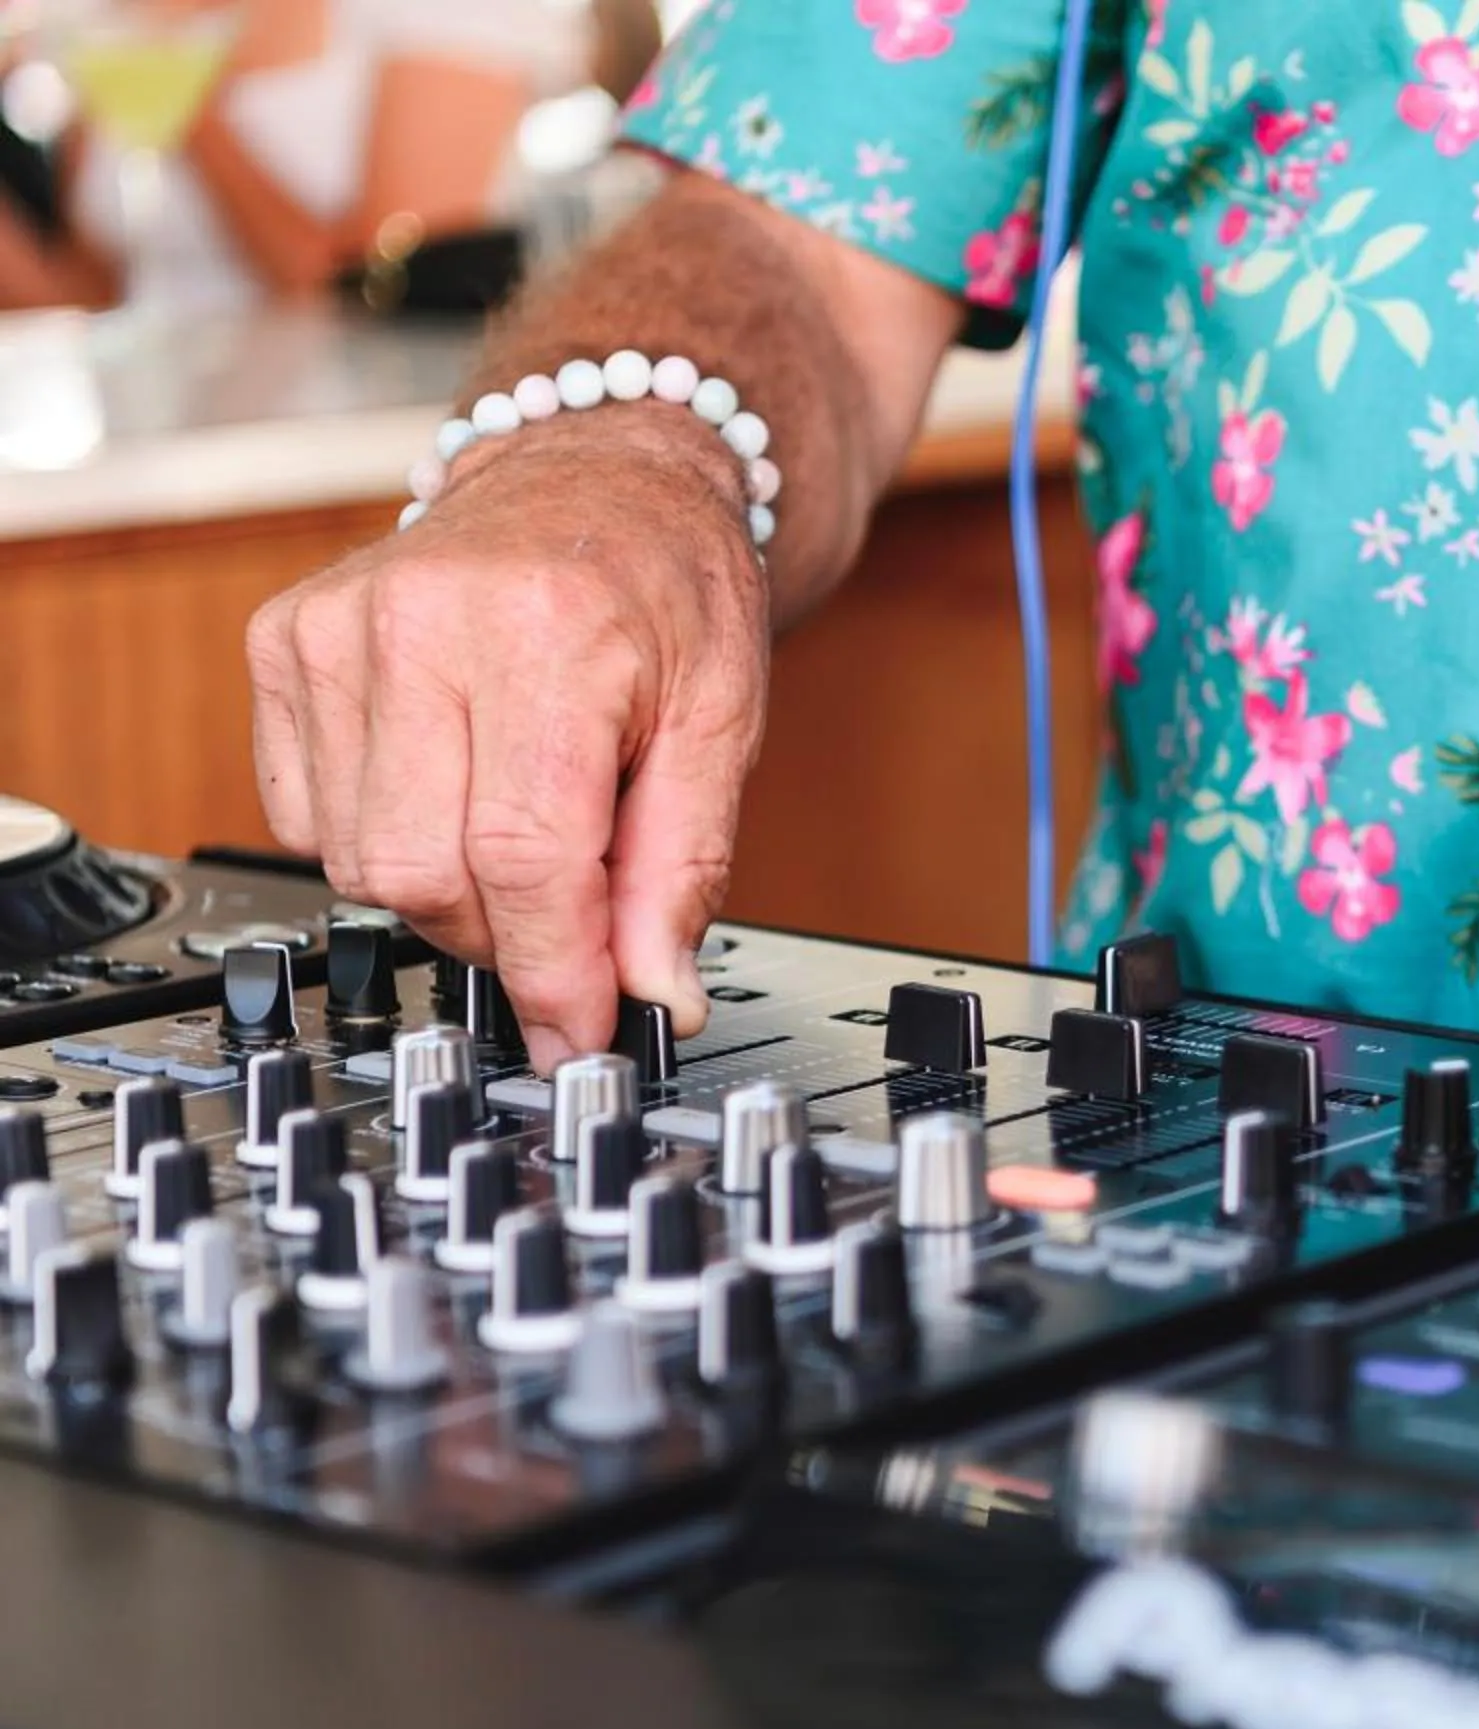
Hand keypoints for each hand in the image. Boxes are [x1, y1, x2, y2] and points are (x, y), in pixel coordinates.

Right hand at [246, 410, 769, 1071]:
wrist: (592, 473)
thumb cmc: (664, 589)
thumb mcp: (721, 723)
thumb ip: (685, 870)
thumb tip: (656, 997)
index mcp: (546, 633)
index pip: (524, 857)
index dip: (552, 971)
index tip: (578, 1032)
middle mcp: (422, 621)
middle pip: (425, 875)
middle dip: (503, 934)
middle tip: (568, 912)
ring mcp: (334, 629)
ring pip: (359, 862)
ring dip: (445, 890)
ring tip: (517, 826)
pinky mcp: (282, 643)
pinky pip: (309, 819)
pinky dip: (382, 838)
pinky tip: (447, 785)